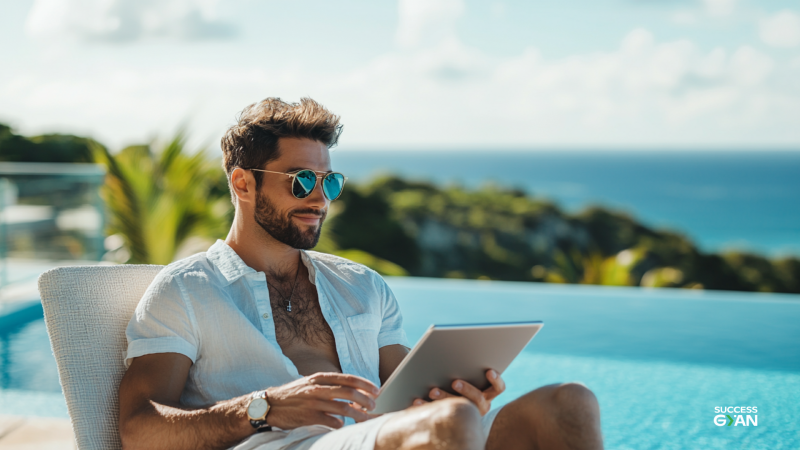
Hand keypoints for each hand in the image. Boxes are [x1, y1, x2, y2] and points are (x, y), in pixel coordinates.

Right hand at [263, 372, 379, 428]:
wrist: (269, 405)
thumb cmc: (293, 395)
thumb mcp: (310, 383)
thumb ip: (329, 385)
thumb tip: (352, 392)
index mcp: (319, 377)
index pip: (348, 378)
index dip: (364, 384)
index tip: (376, 390)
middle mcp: (318, 388)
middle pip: (349, 393)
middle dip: (365, 400)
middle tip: (373, 406)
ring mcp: (313, 403)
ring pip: (343, 408)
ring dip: (358, 414)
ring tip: (365, 418)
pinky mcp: (309, 417)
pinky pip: (331, 421)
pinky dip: (341, 424)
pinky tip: (344, 425)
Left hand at [412, 369, 505, 415]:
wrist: (445, 398)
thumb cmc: (455, 375)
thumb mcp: (462, 369)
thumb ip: (464, 364)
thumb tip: (459, 347)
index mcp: (488, 392)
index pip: (498, 388)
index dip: (496, 380)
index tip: (488, 370)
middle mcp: (481, 404)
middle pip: (478, 399)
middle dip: (466, 389)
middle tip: (454, 381)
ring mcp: (465, 414)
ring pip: (459, 407)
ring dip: (446, 398)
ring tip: (432, 391)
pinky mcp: (447, 419)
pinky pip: (437, 414)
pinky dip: (427, 406)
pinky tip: (417, 400)